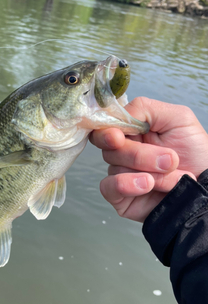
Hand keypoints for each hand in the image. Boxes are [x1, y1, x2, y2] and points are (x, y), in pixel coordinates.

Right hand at [90, 97, 207, 221]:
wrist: (205, 186)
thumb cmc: (194, 152)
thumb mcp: (178, 118)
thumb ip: (145, 108)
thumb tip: (117, 117)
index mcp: (131, 131)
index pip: (105, 126)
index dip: (107, 131)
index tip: (118, 137)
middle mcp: (122, 151)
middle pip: (108, 147)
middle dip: (139, 154)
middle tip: (170, 159)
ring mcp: (119, 173)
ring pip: (114, 166)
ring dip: (149, 171)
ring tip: (174, 175)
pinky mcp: (119, 196)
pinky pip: (108, 188)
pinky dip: (127, 184)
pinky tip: (148, 184)